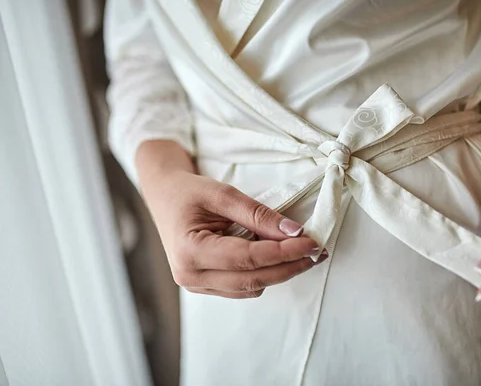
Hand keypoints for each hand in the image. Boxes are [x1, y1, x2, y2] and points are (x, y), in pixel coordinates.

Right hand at [136, 141, 321, 298]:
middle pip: (253, 280)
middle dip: (289, 267)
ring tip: (299, 251)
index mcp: (190, 251)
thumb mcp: (223, 194)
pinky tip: (274, 256)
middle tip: (316, 251)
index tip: (311, 242)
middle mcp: (191, 276)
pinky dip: (263, 273)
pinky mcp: (206, 286)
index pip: (248, 258)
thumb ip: (259, 214)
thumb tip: (295, 232)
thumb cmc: (188, 192)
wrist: (164, 197)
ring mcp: (196, 285)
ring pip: (251, 288)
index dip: (284, 252)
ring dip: (278, 272)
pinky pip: (243, 287)